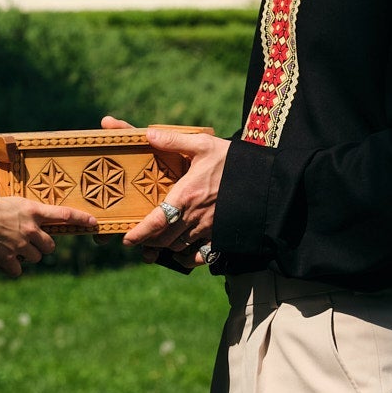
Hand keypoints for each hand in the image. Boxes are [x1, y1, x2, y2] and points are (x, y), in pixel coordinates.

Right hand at [0, 193, 97, 277]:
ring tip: (11, 249)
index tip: (93, 222)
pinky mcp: (9, 258)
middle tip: (28, 242)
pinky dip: (11, 268)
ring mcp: (22, 244)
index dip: (80, 218)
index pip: (63, 214)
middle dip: (41, 246)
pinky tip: (2, 261)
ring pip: (35, 258)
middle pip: (50, 245)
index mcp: (31, 210)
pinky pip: (18, 270)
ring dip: (26, 256)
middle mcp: (31, 228)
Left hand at [124, 126, 228, 258]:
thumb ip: (174, 141)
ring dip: (166, 246)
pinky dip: (188, 258)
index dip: (139, 234)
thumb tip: (149, 134)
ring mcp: (209, 228)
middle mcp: (195, 216)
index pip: (156, 222)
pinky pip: (201, 256)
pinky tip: (182, 253)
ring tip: (158, 242)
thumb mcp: (203, 144)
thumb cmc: (232, 159)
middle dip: (149, 241)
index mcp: (186, 195)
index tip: (127, 239)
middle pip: (163, 239)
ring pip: (178, 247)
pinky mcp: (222, 235)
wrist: (264, 177)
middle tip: (141, 238)